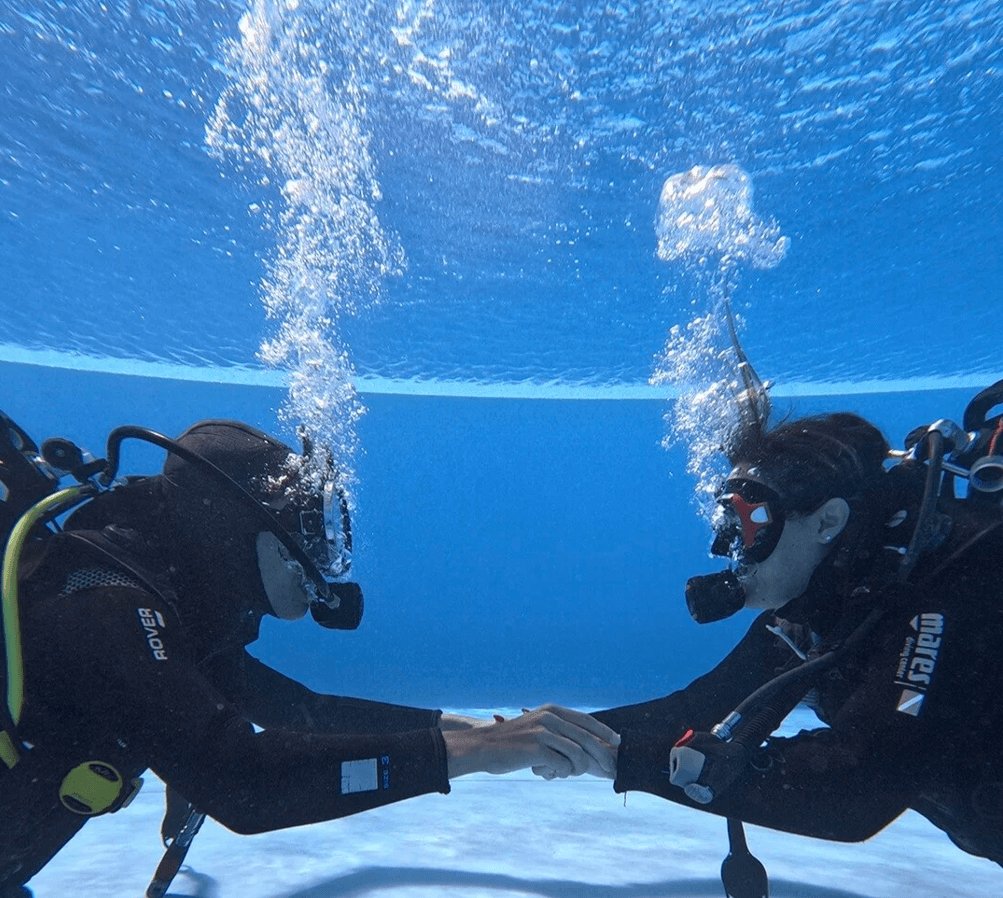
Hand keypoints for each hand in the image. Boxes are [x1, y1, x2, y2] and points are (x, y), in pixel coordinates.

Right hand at [442, 704, 618, 779]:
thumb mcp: (537, 727)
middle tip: (609, 769)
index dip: (604, 731)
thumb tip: (586, 743)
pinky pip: (563, 766)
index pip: (586, 720)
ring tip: (567, 773)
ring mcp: (543, 732)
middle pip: (587, 738)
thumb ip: (558, 730)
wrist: (483, 747)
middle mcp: (550, 717)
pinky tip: (551, 773)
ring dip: (578, 769)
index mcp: (552, 710)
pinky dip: (562, 773)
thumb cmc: (512, 742)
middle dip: (601, 755)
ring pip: (577, 754)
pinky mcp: (537, 749)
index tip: (618, 742)